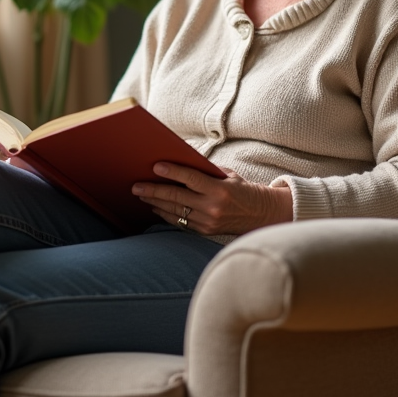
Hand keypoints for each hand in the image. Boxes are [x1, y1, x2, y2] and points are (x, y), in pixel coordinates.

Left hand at [133, 163, 292, 235]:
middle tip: (136, 185)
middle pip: (177, 197)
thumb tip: (179, 165)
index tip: (156, 166)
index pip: (191, 179)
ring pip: (174, 211)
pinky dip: (166, 214)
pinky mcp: (205, 231)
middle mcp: (213, 207)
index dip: (172, 172)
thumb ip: (205, 171)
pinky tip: (155, 207)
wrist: (261, 215)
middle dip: (154, 190)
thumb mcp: (228, 175)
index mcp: (220, 189)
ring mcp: (208, 221)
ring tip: (141, 194)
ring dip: (155, 202)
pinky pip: (180, 222)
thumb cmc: (242, 189)